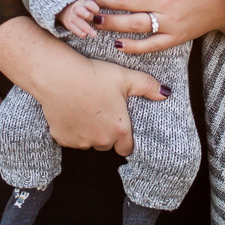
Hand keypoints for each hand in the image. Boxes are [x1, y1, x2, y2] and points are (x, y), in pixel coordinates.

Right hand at [36, 56, 169, 155]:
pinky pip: (71, 139)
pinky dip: (72, 130)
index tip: (120, 125)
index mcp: (119, 129)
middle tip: (101, 111)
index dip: (125, 139)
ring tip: (86, 109)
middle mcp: (100, 140)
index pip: (127, 148)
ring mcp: (80, 141)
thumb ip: (148, 86)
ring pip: (88, 142)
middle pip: (107, 145)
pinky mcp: (62, 138)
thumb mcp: (125, 77)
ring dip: (89, 132)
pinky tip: (71, 111)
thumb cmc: (93, 75)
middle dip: (106, 133)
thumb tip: (166, 93)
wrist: (58, 75)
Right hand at [58, 0, 100, 37]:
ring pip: (78, 21)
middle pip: (80, 10)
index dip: (93, 8)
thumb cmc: (83, 9)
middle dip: (85, 14)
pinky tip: (84, 35)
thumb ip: (95, 10)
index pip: (88, 4)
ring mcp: (71, 16)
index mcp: (83, 3)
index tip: (97, 12)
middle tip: (91, 18)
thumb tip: (102, 18)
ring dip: (86, 28)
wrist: (65, 10)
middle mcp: (76, 8)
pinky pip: (73, 28)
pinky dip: (79, 31)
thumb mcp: (88, 6)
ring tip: (94, 34)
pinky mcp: (68, 24)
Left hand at [90, 0, 224, 53]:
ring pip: (133, 24)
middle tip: (88, 0)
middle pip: (126, 1)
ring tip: (95, 19)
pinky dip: (133, 47)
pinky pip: (151, 45)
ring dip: (111, 23)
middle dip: (103, 0)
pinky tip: (117, 44)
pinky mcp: (175, 37)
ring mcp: (170, 21)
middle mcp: (165, 1)